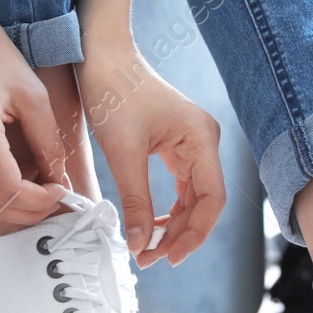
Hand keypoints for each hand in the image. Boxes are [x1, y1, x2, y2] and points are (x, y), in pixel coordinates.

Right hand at [0, 9, 68, 228]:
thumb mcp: (32, 94)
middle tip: (50, 195)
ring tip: (29, 181)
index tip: (60, 190)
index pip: (8, 189)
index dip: (38, 200)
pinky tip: (6, 173)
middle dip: (26, 209)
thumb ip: (48, 142)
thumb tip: (59, 181)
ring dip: (4, 203)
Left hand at [77, 42, 225, 266]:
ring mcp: (192, 141)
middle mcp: (204, 140)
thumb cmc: (113, 90)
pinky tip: (153, 223)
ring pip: (194, 196)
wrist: (101, 54)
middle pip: (205, 202)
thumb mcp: (122, 152)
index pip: (211, 199)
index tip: (169, 258)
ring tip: (148, 247)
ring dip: (175, 224)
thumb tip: (140, 244)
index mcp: (201, 139)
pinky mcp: (177, 142)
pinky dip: (169, 206)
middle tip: (149, 258)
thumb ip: (136, 201)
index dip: (194, 234)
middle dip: (180, 234)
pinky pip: (182, 183)